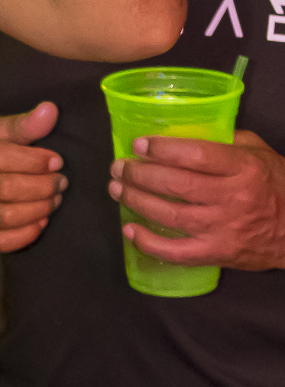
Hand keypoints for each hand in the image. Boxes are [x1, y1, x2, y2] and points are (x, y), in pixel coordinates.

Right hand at [0, 102, 65, 252]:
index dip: (34, 161)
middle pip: (6, 190)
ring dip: (39, 210)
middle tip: (61, 183)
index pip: (0, 158)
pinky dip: (26, 235)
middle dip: (42, 187)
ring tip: (54, 200)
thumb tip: (51, 110)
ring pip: (5, 217)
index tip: (57, 161)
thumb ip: (25, 124)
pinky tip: (40, 222)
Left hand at [111, 131, 284, 270]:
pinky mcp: (217, 253)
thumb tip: (185, 133)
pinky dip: (148, 243)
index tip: (139, 145)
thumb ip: (226, 141)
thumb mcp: (259, 153)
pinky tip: (129, 229)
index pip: (197, 156)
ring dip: (137, 201)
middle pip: (176, 185)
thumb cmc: (277, 186)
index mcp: (243, 168)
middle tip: (119, 167)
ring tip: (117, 189)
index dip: (163, 150)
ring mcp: (223, 229)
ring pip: (170, 215)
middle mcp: (232, 198)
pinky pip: (176, 252)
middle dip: (140, 175)